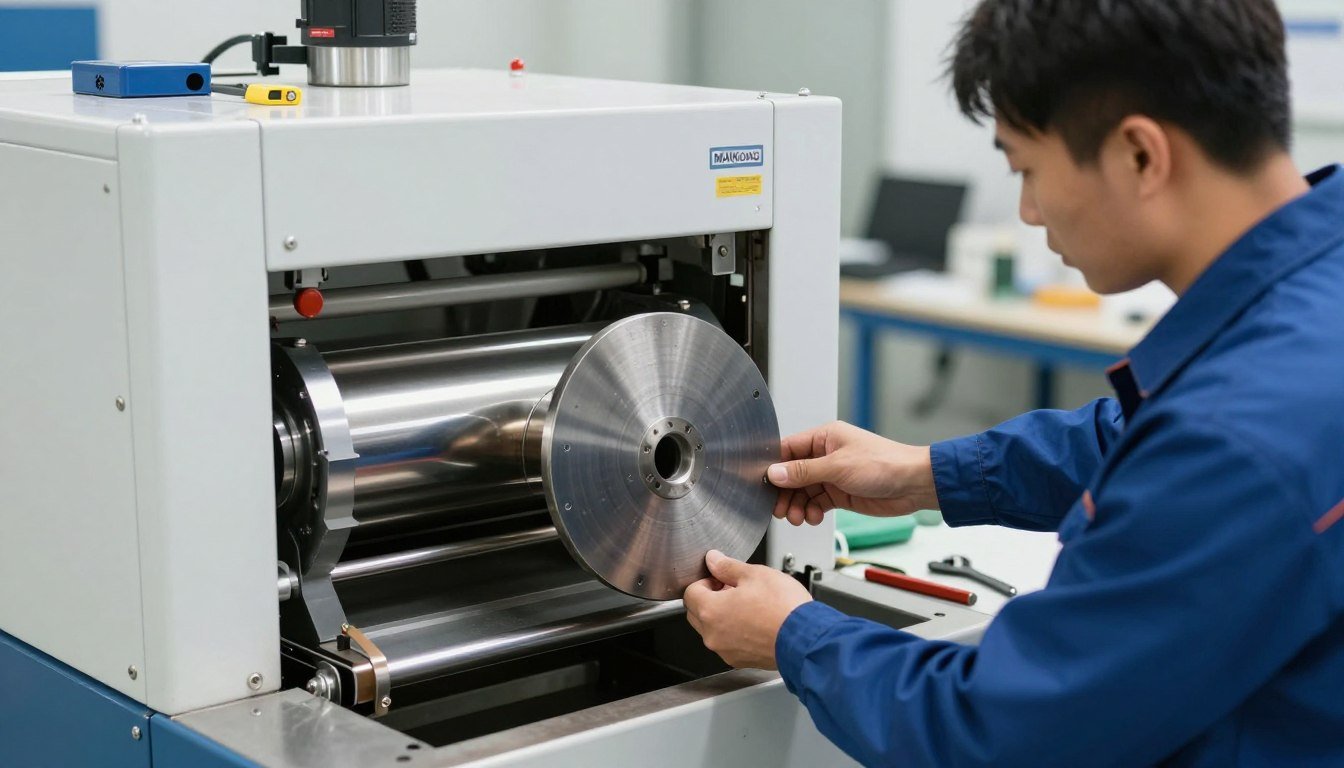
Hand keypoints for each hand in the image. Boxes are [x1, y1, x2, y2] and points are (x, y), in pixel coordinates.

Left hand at [683, 550, 812, 669]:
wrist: (806, 639)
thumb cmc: (783, 608)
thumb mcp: (754, 574)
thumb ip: (727, 566)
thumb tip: (713, 560)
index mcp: (710, 611)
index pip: (689, 592)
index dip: (705, 581)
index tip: (720, 578)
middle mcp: (713, 635)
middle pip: (696, 613)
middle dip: (710, 599)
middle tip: (732, 589)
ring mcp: (726, 651)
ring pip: (712, 629)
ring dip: (722, 616)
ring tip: (748, 605)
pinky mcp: (740, 660)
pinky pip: (728, 643)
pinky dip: (735, 632)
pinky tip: (755, 622)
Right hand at [770, 421, 937, 524]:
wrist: (913, 484)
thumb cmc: (885, 464)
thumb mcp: (837, 466)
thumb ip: (803, 471)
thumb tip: (775, 472)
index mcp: (824, 438)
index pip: (788, 450)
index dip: (774, 467)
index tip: (764, 485)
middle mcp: (826, 455)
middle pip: (792, 474)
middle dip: (785, 492)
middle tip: (780, 509)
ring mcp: (833, 475)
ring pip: (803, 491)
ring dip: (797, 505)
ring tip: (798, 517)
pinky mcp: (840, 493)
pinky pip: (817, 502)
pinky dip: (812, 511)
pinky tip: (814, 517)